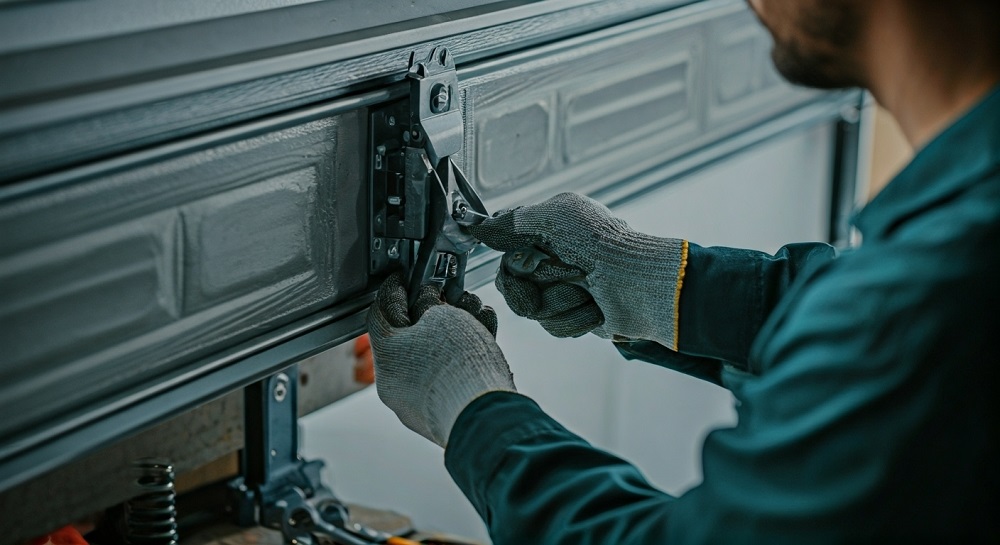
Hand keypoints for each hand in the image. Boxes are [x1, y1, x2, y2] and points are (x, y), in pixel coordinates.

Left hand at [367, 272, 514, 446]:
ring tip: (477, 314)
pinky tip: (485, 341)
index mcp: (385, 355)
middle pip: (410, 336)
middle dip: (434, 312)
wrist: (486, 418)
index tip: (405, 278)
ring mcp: (416, 404)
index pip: (382, 311)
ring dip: (453, 333)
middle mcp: (394, 383)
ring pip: (432, 358)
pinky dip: (462, 358)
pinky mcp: (440, 417)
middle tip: (451, 296)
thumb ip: (431, 304)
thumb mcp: (443, 315)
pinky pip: (446, 379)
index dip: (395, 289)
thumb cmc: (459, 366)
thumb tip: (429, 303)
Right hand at [468, 192, 686, 348]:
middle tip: (571, 271)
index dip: (512, 261)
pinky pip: (554, 326)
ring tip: (588, 289)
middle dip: (541, 282)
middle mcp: (551, 259)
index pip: (504, 250)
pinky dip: (576, 316)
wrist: (641, 284)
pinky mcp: (574, 315)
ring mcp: (562, 288)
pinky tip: (595, 307)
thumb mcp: (555, 217)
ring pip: (532, 308)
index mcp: (546, 231)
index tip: (527, 261)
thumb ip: (512, 222)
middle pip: (512, 284)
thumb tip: (480, 228)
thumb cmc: (603, 244)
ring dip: (562, 299)